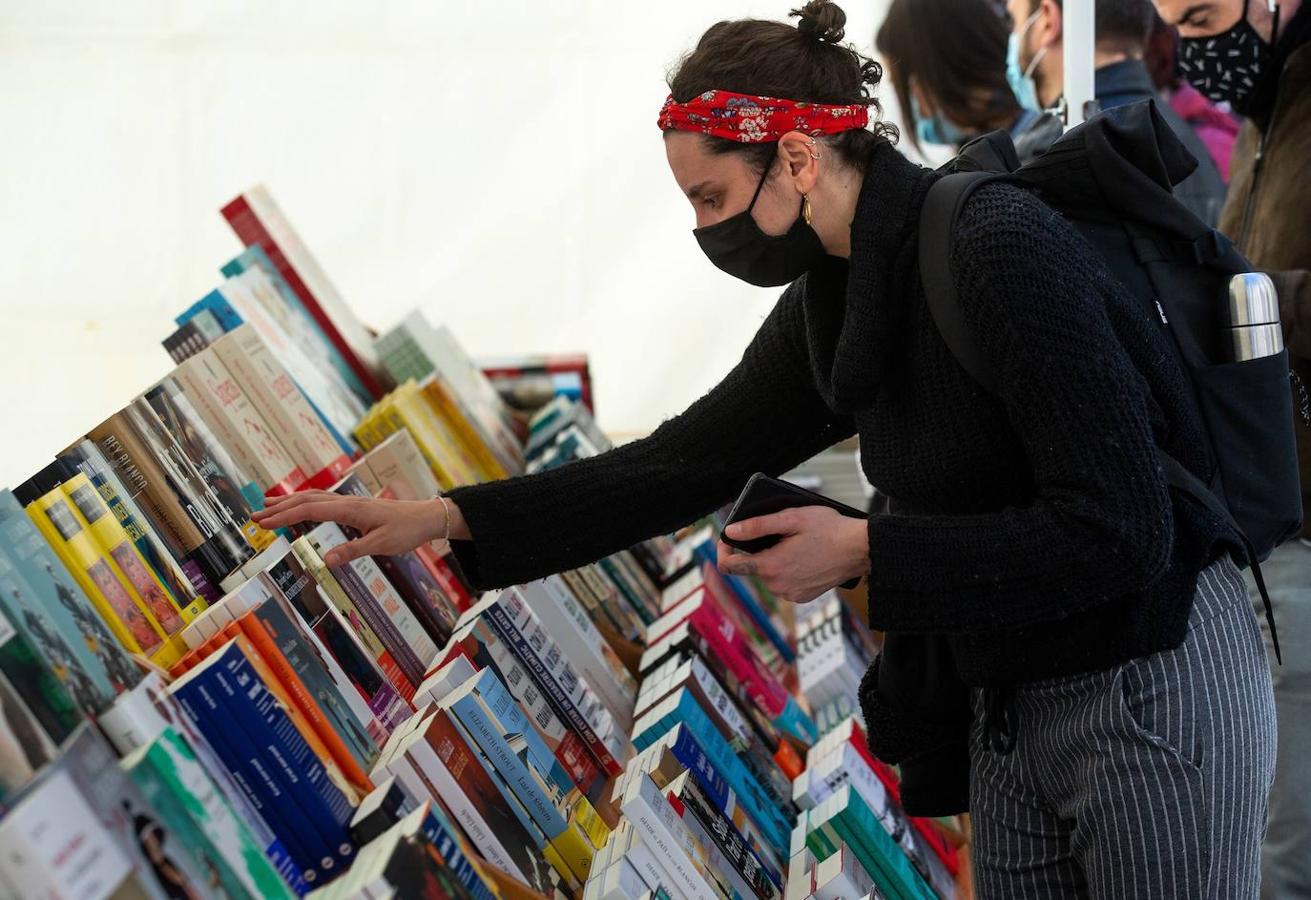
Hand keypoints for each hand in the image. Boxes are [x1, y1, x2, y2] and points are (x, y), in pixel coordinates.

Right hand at [252, 490, 449, 565]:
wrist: (426, 517)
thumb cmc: (406, 531)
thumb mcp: (381, 545)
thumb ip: (353, 552)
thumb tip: (325, 562)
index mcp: (351, 509)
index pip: (310, 510)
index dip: (284, 516)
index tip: (263, 522)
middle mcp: (347, 502)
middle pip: (306, 501)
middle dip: (279, 509)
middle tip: (254, 517)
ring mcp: (350, 502)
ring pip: (313, 497)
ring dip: (289, 502)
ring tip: (267, 506)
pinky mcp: (355, 506)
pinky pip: (323, 500)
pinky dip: (305, 501)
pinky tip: (298, 506)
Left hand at [716, 506, 868, 603]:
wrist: (861, 550)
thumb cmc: (829, 530)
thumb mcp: (792, 519)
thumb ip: (757, 526)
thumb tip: (731, 531)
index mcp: (771, 566)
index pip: (729, 565)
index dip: (723, 549)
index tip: (728, 537)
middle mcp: (778, 585)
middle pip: (753, 566)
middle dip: (759, 549)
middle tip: (779, 531)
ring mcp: (791, 593)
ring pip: (769, 574)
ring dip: (775, 558)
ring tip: (796, 542)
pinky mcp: (802, 596)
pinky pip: (784, 581)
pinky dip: (788, 568)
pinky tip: (805, 555)